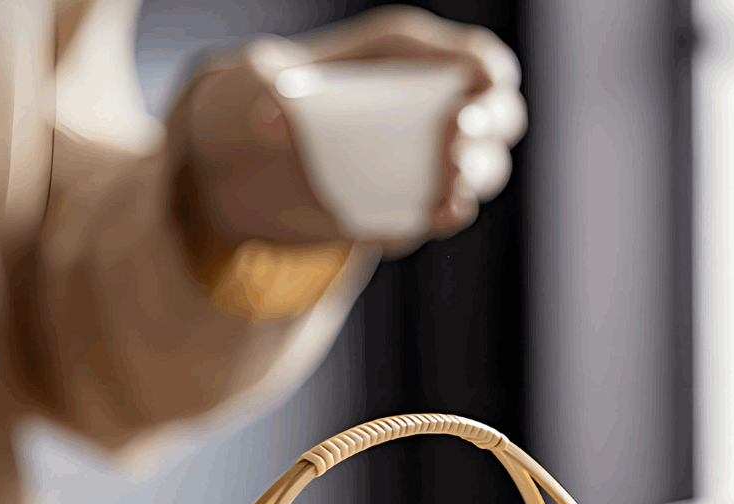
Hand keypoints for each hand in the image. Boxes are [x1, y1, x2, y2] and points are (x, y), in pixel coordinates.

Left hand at [176, 6, 526, 255]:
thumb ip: (269, 94)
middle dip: (491, 126)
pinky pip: (442, 214)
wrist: (238, 165)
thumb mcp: (254, 87)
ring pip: (481, 167)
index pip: (469, 56)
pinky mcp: (406, 205)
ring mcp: (421, 161)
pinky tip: (433, 217)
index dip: (489, 69)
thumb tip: (272, 123)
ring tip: (451, 187)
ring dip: (476, 176)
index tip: (485, 87)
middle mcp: (424, 108)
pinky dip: (444, 217)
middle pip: (495, 112)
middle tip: (456, 145)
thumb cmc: (255, 102)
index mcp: (401, 59)